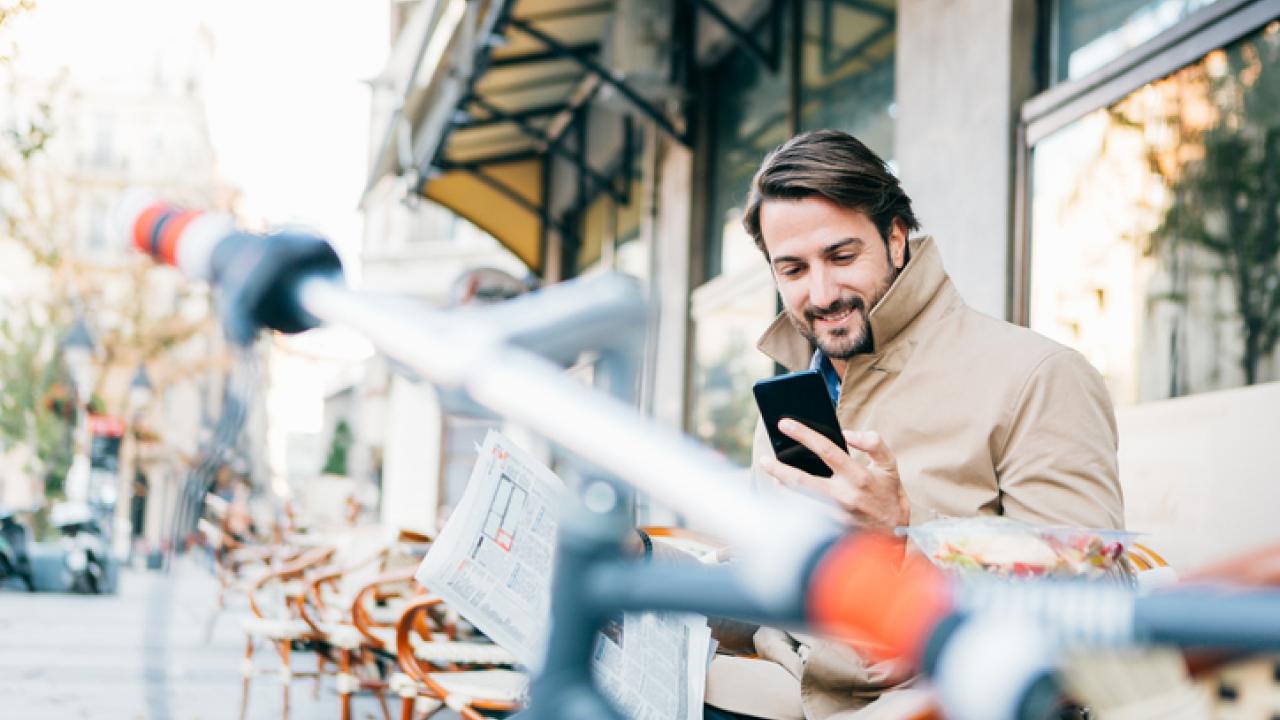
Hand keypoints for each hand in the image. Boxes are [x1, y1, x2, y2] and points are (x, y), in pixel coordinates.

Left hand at [759, 419, 909, 530]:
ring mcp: (835, 516)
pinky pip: (803, 515)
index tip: (785, 424)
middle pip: (802, 481)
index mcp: (858, 476)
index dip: (804, 434)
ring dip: (782, 487)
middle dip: (778, 469)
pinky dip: (791, 504)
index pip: (826, 450)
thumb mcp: (890, 466)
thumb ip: (873, 444)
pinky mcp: (830, 530)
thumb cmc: (889, 496)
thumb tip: (848, 433)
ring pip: (798, 501)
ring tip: (773, 475)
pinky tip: (785, 494)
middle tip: (764, 460)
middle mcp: (844, 497)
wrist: (895, 535)